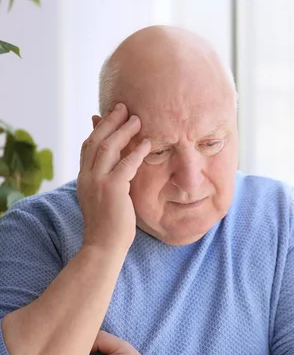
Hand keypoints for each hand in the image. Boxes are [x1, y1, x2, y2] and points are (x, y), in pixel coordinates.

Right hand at [77, 103, 150, 251]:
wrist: (103, 246)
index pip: (88, 146)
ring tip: (137, 119)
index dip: (98, 128)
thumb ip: (109, 181)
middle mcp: (87, 177)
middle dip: (110, 121)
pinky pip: (125, 164)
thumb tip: (118, 170)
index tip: (108, 114)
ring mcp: (97, 182)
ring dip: (123, 130)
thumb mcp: (104, 198)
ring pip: (107, 147)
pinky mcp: (112, 189)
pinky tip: (148, 144)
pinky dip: (137, 152)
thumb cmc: (109, 226)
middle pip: (96, 140)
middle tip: (124, 107)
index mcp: (84, 178)